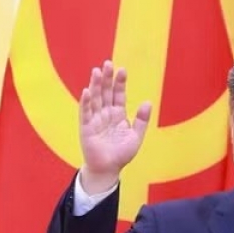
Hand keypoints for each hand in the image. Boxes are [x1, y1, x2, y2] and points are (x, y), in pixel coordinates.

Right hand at [78, 61, 151, 193]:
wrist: (109, 169)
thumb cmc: (121, 153)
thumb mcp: (136, 136)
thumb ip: (142, 120)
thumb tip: (147, 102)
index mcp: (118, 114)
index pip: (119, 95)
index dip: (120, 83)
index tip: (122, 70)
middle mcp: (106, 114)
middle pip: (106, 93)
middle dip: (107, 79)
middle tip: (108, 63)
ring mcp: (95, 119)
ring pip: (95, 99)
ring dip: (95, 85)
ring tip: (97, 71)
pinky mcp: (86, 127)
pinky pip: (86, 113)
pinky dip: (86, 102)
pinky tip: (87, 91)